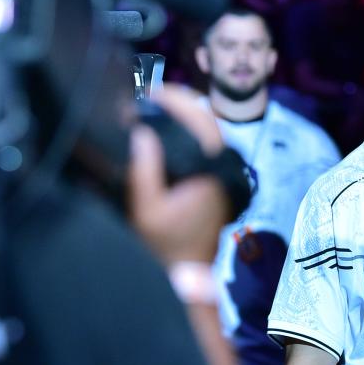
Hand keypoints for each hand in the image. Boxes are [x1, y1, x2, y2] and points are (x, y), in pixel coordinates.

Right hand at [127, 85, 228, 263]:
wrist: (187, 273)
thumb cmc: (166, 244)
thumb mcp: (147, 210)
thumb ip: (144, 170)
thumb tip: (141, 132)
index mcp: (212, 170)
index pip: (204, 119)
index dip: (180, 99)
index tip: (153, 91)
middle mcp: (222, 168)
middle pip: (207, 120)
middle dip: (180, 102)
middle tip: (149, 95)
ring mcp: (221, 174)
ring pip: (207, 132)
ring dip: (183, 116)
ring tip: (152, 108)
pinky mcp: (215, 181)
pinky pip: (204, 146)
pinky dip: (186, 132)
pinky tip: (162, 131)